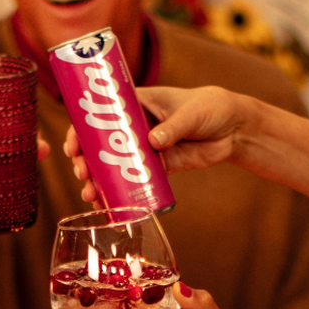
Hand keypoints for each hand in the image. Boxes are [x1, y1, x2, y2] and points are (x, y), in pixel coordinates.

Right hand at [69, 86, 261, 204]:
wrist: (234, 128)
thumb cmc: (210, 108)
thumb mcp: (190, 113)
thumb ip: (173, 127)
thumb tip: (153, 142)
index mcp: (136, 103)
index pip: (101, 114)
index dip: (83, 129)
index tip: (74, 146)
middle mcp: (135, 126)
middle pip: (101, 144)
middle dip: (87, 160)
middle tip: (83, 173)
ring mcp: (144, 149)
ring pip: (113, 165)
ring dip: (98, 181)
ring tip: (91, 195)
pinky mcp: (157, 167)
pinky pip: (133, 181)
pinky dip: (120, 193)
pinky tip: (108, 205)